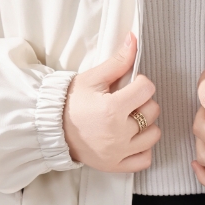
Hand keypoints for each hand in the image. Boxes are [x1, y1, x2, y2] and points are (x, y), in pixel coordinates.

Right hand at [63, 32, 159, 171]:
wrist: (51, 128)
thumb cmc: (71, 101)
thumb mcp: (92, 78)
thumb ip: (117, 61)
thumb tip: (134, 38)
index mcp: (112, 109)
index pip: (147, 89)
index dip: (140, 82)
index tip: (129, 85)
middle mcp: (118, 134)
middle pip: (152, 111)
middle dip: (143, 102)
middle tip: (127, 101)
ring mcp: (118, 153)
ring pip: (153, 135)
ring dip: (146, 125)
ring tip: (129, 119)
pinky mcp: (115, 166)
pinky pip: (144, 159)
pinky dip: (142, 149)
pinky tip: (131, 139)